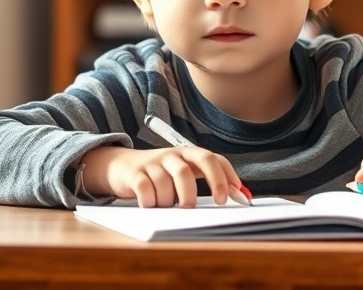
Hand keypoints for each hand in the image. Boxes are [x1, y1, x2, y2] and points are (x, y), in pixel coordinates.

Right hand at [82, 146, 242, 207]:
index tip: (235, 195)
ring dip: (169, 201)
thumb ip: (210, 179)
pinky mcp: (135, 174)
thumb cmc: (160, 173)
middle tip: (194, 208)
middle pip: (187, 170)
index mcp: (188, 154)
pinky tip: (150, 205)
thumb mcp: (185, 172)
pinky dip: (150, 202)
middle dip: (192, 192)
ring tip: (167, 207)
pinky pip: (146, 189)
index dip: (225, 176)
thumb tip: (240, 194)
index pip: (212, 159)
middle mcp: (172, 156)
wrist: (122, 166)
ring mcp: (153, 163)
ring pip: (166, 184)